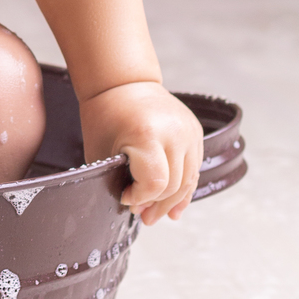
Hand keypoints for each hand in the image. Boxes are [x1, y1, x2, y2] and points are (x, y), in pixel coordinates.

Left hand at [79, 80, 203, 224]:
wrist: (123, 82)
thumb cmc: (106, 115)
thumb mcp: (102, 150)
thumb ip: (117, 180)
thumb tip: (136, 209)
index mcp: (146, 134)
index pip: (154, 183)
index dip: (140, 198)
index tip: (126, 198)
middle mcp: (174, 132)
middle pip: (173, 186)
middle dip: (156, 204)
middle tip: (142, 215)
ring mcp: (189, 131)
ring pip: (188, 181)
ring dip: (172, 202)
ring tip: (157, 215)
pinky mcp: (196, 132)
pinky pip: (194, 168)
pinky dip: (184, 188)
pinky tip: (175, 205)